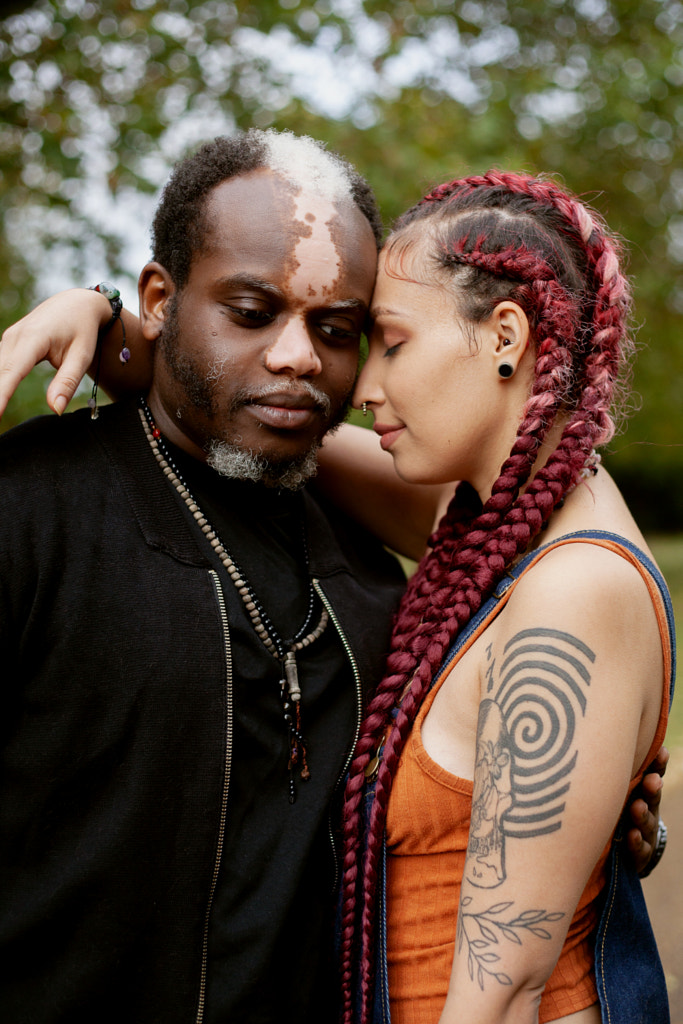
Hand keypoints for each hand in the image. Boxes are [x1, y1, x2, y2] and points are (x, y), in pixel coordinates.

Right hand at [0, 288, 109, 419]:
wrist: (77, 303)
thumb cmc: (82, 330)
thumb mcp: (81, 356)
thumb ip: (67, 383)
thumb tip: (55, 409)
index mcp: (34, 338)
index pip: (12, 372)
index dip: (1, 394)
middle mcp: (15, 336)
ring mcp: (9, 337)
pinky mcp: (8, 342)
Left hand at [625, 745, 667, 875]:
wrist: (625, 850)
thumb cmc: (616, 808)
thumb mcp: (618, 786)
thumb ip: (614, 764)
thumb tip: (604, 727)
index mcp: (641, 790)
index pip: (653, 775)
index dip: (658, 765)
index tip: (661, 752)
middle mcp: (646, 809)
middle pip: (652, 797)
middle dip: (652, 788)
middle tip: (651, 780)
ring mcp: (645, 832)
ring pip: (647, 823)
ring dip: (643, 815)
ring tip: (638, 807)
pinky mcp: (639, 854)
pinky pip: (639, 849)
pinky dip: (637, 842)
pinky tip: (633, 835)